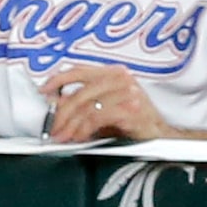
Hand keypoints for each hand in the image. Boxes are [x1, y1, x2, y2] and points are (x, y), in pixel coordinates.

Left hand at [39, 64, 168, 142]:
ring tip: (64, 137)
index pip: (79, 70)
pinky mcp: (130, 108)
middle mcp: (121, 78)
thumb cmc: (135, 122)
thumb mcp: (106, 107)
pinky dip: (84, 130)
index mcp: (114, 73)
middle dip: (61, 114)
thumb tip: (56, 103)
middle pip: (79, 93)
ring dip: (70, 125)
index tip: (43, 90)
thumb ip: (83, 102)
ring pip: (85, 107)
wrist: (162, 137)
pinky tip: (79, 137)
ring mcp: (127, 92)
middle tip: (54, 129)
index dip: (58, 79)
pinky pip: (96, 118)